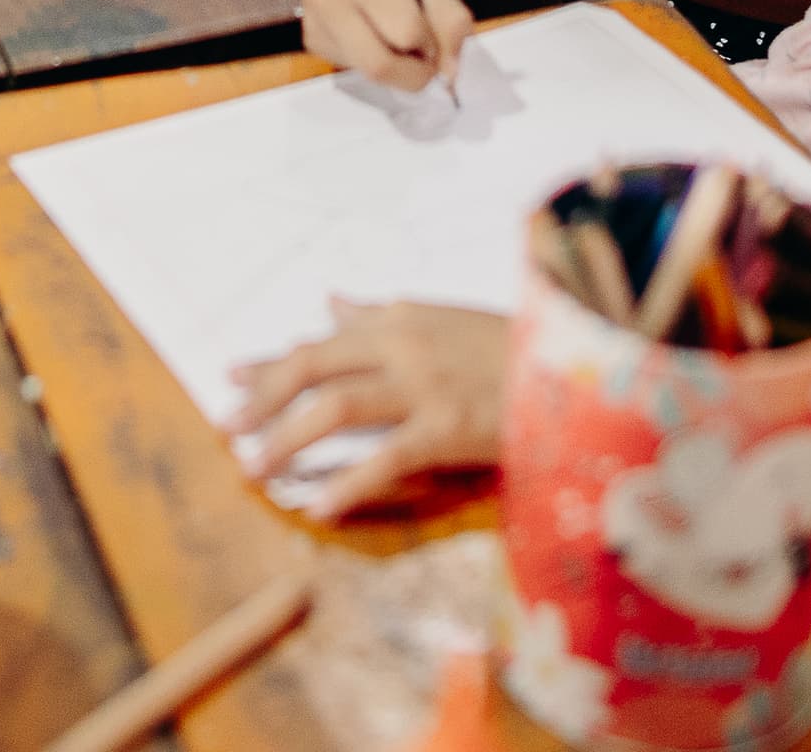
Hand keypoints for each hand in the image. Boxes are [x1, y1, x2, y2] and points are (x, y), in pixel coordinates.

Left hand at [224, 298, 509, 520]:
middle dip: (263, 398)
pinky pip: (385, 458)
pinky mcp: (448, 428)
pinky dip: (348, 484)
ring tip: (255, 469)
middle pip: (313, 367)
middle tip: (228, 429)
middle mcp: (403, 344)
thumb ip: (384, 315)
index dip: (272, 363)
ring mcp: (424, 386)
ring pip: (336, 407)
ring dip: (287, 439)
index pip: (321, 341)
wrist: (582, 369)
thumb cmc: (516, 348)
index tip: (232, 378)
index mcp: (401, 318)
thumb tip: (332, 302)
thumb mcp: (445, 319)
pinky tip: (320, 508)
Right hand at [302, 0, 472, 92]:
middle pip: (379, 66)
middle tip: (427, 53)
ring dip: (394, 64)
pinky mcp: (309, 36)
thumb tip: (451, 72)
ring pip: (366, 71)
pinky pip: (350, 66)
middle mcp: (326, 0)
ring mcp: (312, 20)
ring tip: (397, 31)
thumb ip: (448, 17)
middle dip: (414, 71)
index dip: (432, 41)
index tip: (436, 28)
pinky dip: (372, 58)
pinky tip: (373, 29)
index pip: (407, 33)